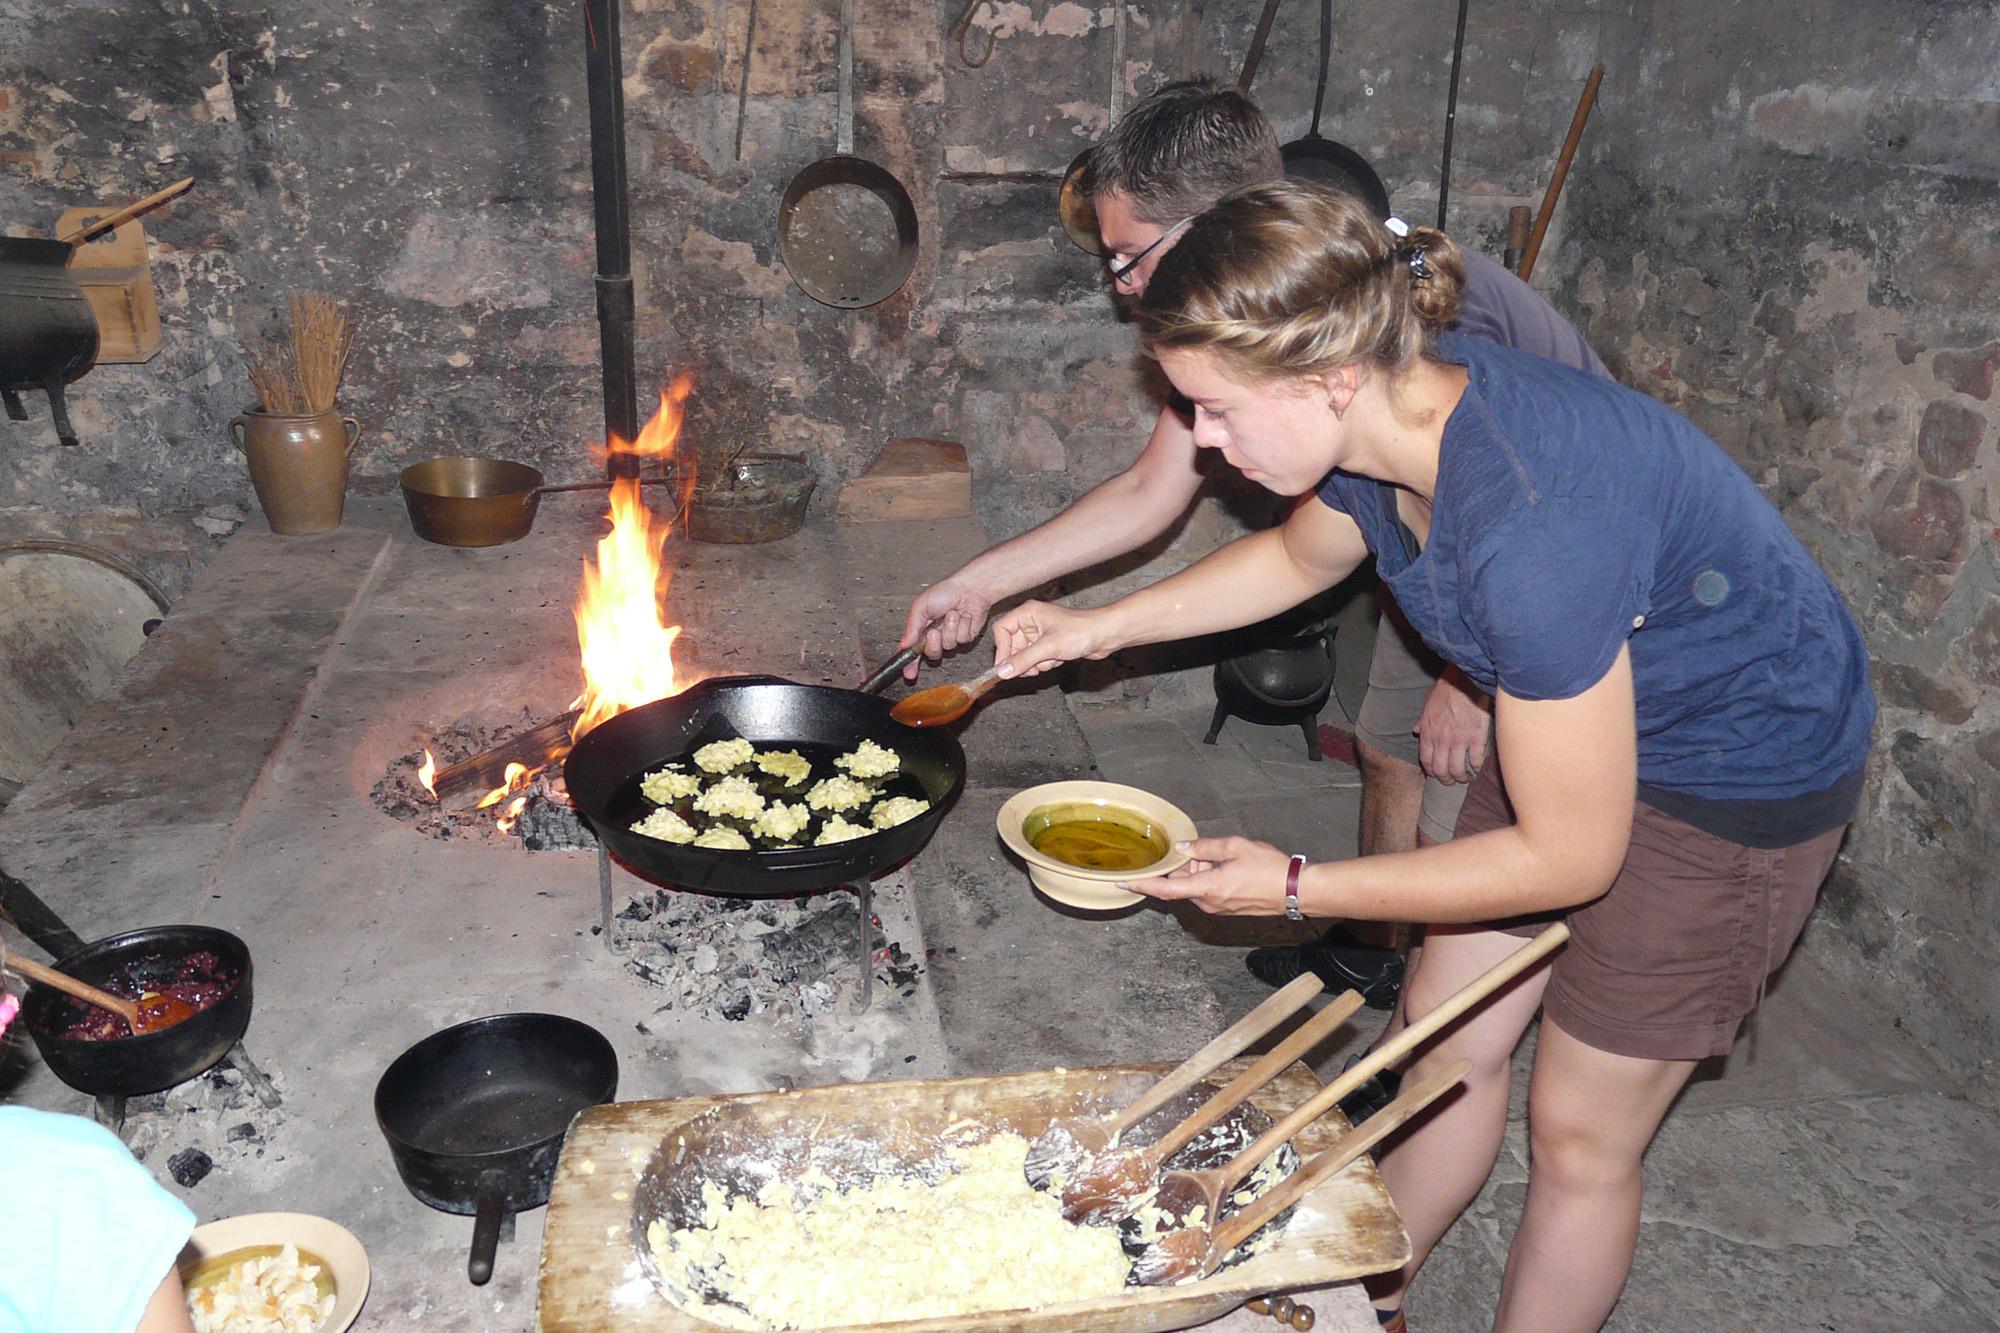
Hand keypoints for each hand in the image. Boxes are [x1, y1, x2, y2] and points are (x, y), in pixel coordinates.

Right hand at [899, 575, 994, 678]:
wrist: (969, 588)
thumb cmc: (945, 592)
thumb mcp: (921, 606)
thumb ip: (912, 627)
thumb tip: (904, 645)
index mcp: (922, 628)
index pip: (913, 650)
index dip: (910, 664)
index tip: (909, 673)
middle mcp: (936, 635)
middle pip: (931, 653)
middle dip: (933, 643)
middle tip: (934, 631)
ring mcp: (951, 637)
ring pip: (948, 646)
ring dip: (950, 628)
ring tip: (952, 614)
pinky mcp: (966, 637)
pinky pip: (962, 640)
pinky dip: (963, 626)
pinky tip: (964, 616)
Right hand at [991, 600, 1115, 679]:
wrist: (1106, 635)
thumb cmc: (1081, 631)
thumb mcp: (1048, 648)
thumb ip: (1023, 660)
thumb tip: (1002, 672)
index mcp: (1028, 613)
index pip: (1002, 630)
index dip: (1002, 649)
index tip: (1005, 667)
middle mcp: (1032, 621)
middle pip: (1013, 646)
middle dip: (1023, 660)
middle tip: (1031, 670)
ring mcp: (1041, 634)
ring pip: (1025, 655)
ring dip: (1036, 664)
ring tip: (1052, 660)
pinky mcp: (1050, 644)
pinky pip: (1037, 659)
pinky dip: (1046, 663)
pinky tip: (1059, 659)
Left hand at [1124, 836, 1291, 914]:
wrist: (1296, 891)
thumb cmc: (1269, 868)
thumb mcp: (1236, 847)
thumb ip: (1205, 847)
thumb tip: (1182, 847)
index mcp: (1207, 888)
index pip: (1166, 889)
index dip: (1143, 885)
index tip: (1123, 883)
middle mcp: (1209, 903)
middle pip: (1181, 885)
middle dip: (1181, 868)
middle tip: (1195, 851)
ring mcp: (1218, 909)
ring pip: (1194, 889)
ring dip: (1196, 873)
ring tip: (1216, 856)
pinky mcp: (1227, 910)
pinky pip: (1207, 894)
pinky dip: (1207, 879)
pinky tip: (1223, 866)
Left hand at [1415, 669, 1491, 785]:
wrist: (1464, 680)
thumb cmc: (1446, 690)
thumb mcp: (1427, 705)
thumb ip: (1422, 721)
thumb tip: (1415, 730)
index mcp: (1428, 733)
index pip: (1426, 761)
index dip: (1431, 772)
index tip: (1436, 775)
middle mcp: (1441, 741)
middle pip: (1441, 770)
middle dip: (1446, 780)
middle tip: (1452, 781)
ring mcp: (1459, 741)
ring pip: (1458, 769)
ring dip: (1462, 777)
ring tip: (1466, 778)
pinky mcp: (1477, 738)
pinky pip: (1476, 760)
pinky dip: (1477, 767)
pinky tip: (1478, 767)